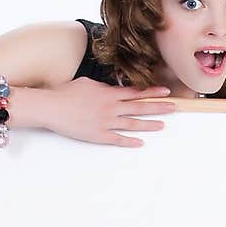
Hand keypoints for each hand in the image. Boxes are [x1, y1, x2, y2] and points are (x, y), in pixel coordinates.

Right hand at [44, 77, 177, 146]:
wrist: (52, 107)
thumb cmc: (66, 93)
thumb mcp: (87, 83)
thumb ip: (103, 87)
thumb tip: (113, 89)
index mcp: (108, 93)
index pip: (135, 92)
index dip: (152, 92)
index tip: (166, 91)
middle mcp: (111, 107)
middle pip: (140, 107)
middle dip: (158, 107)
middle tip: (174, 107)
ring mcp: (106, 122)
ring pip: (132, 123)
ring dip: (149, 125)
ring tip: (162, 125)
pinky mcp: (98, 135)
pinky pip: (117, 139)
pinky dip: (129, 141)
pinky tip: (140, 143)